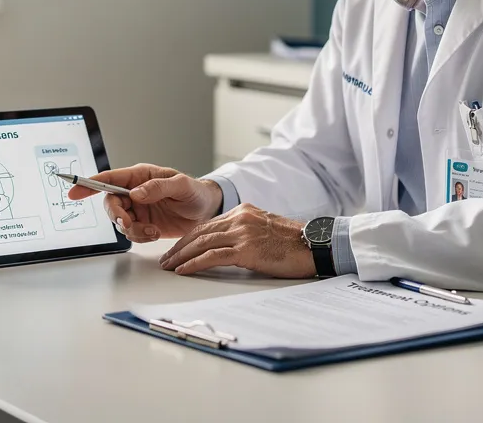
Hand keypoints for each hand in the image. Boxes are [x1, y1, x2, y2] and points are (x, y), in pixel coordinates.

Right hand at [67, 163, 221, 241]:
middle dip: (117, 216)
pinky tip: (154, 233)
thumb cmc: (195, 191)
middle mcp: (134, 192)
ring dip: (132, 230)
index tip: (74, 192)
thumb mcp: (181, 185)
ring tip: (152, 231)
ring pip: (120, 221)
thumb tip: (136, 193)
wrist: (207, 211)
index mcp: (140, 176)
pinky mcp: (143, 224)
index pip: (109, 178)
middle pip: (111, 203)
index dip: (89, 184)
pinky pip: (131, 233)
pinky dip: (139, 236)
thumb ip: (158, 187)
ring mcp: (138, 209)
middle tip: (130, 223)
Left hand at [158, 203, 315, 277]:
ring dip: (182, 256)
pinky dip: (195, 264)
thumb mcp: (265, 229)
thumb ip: (245, 232)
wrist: (317, 245)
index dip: (188, 238)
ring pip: (202, 243)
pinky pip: (213, 257)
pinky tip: (184, 270)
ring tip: (170, 266)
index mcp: (243, 212)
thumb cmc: (295, 243)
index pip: (207, 224)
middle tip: (166, 259)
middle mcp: (240, 218)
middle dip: (179, 247)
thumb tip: (228, 246)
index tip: (177, 249)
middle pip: (200, 232)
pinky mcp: (247, 250)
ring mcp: (243, 233)